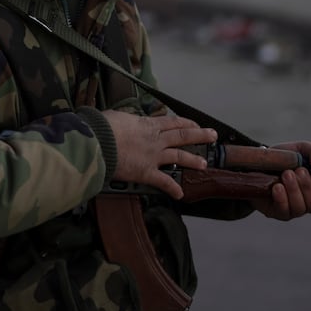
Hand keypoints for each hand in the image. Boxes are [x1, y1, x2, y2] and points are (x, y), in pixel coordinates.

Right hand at [100, 110, 216, 199]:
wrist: (98, 141)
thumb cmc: (103, 127)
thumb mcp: (116, 117)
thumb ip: (126, 120)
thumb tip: (125, 121)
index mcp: (147, 124)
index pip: (172, 122)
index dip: (186, 123)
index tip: (195, 124)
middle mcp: (155, 139)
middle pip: (182, 135)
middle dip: (200, 135)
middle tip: (212, 136)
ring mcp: (153, 156)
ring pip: (179, 156)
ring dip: (193, 161)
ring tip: (204, 164)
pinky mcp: (146, 172)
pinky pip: (163, 181)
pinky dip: (172, 188)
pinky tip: (180, 194)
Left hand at [254, 140, 310, 220]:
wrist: (258, 161)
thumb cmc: (284, 158)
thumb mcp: (301, 149)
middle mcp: (306, 202)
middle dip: (307, 187)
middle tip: (299, 171)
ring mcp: (291, 209)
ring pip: (300, 208)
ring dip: (294, 189)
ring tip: (286, 174)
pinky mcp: (276, 211)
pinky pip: (283, 210)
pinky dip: (282, 197)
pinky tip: (277, 187)